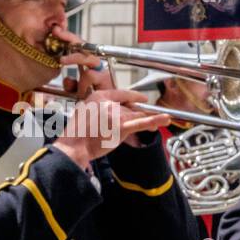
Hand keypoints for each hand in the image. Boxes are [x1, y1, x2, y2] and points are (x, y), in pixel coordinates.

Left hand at [49, 26, 117, 96]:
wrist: (110, 115)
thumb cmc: (96, 103)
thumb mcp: (78, 93)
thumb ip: (72, 86)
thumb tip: (67, 80)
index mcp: (89, 67)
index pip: (80, 47)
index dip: (69, 38)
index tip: (56, 30)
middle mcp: (98, 67)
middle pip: (86, 46)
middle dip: (71, 39)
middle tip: (58, 37)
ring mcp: (104, 72)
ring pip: (87, 59)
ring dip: (74, 61)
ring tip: (65, 68)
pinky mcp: (107, 79)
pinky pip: (89, 75)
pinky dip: (82, 85)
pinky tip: (83, 94)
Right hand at [53, 89, 168, 169]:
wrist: (74, 146)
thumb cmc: (78, 133)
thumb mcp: (86, 112)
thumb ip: (100, 109)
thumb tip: (112, 112)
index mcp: (98, 97)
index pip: (121, 93)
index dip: (133, 97)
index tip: (142, 98)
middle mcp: (108, 103)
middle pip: (130, 107)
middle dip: (139, 115)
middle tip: (145, 119)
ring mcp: (115, 115)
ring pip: (136, 115)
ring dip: (147, 121)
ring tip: (156, 124)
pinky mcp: (121, 127)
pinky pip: (141, 122)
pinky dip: (155, 120)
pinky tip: (165, 119)